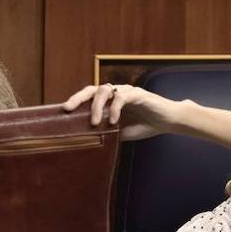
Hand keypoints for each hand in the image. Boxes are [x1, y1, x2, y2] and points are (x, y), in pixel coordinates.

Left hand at [63, 83, 183, 141]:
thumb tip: (88, 142)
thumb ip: (106, 133)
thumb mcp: (120, 132)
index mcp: (109, 100)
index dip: (76, 102)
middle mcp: (116, 92)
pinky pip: (122, 97)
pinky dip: (115, 108)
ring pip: (105, 90)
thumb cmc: (144, 125)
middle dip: (78, 97)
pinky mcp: (138, 94)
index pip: (89, 97)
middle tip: (68, 109)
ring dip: (96, 106)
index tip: (62, 112)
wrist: (168, 122)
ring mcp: (126, 91)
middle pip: (92, 89)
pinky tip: (113, 121)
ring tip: (94, 122)